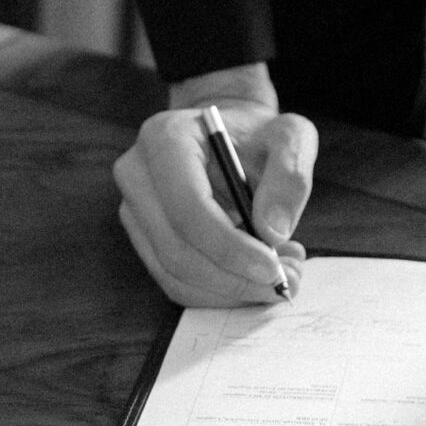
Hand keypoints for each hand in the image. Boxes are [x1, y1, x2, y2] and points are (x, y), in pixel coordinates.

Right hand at [113, 62, 317, 306]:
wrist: (233, 138)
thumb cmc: (260, 134)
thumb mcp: (291, 136)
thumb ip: (290, 176)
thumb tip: (272, 233)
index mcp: (166, 138)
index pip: (188, 207)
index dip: (229, 247)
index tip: (273, 268)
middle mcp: (138, 174)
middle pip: (176, 249)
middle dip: (233, 277)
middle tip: (285, 281)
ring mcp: (134, 210)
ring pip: (174, 274)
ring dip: (229, 288)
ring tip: (279, 276)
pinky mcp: (143, 238)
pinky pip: (175, 280)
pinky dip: (218, 290)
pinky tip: (254, 277)